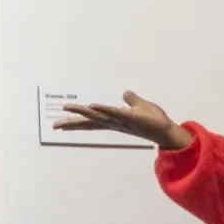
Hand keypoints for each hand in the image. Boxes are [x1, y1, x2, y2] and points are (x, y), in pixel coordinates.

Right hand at [55, 91, 194, 149]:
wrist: (168, 130)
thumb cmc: (154, 121)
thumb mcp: (140, 106)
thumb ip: (131, 100)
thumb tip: (125, 93)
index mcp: (113, 120)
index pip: (92, 121)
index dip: (76, 122)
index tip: (60, 125)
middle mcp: (114, 123)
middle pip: (90, 123)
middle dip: (72, 124)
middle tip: (55, 126)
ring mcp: (122, 121)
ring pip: (99, 116)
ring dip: (84, 112)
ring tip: (69, 108)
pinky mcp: (132, 119)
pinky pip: (116, 113)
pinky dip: (105, 110)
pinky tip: (94, 106)